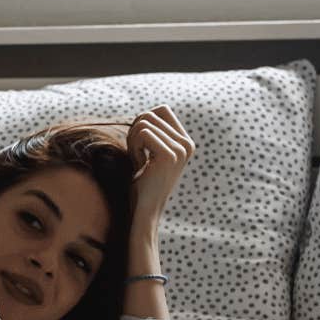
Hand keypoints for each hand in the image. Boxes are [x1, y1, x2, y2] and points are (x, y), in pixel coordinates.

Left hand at [128, 105, 194, 226]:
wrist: (144, 210)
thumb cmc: (141, 182)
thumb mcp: (149, 154)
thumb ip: (152, 133)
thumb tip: (146, 114)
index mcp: (185, 141)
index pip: (161, 110)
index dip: (142, 124)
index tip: (142, 148)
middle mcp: (187, 143)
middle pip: (149, 115)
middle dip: (134, 134)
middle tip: (139, 157)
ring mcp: (181, 149)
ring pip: (143, 122)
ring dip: (132, 143)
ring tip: (140, 163)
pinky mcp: (170, 154)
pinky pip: (142, 132)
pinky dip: (133, 148)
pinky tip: (140, 166)